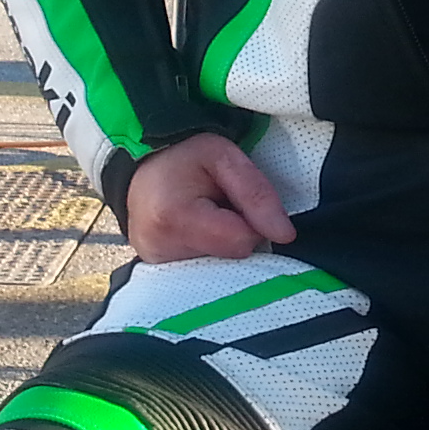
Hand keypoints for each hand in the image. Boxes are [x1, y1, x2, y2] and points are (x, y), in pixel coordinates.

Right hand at [123, 133, 295, 262]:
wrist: (141, 166)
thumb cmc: (185, 157)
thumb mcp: (224, 157)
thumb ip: (257, 193)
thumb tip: (286, 235)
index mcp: (175, 218)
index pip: (243, 241)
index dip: (251, 221)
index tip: (235, 201)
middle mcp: (159, 250)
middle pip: (232, 259)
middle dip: (236, 234)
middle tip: (217, 207)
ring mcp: (155, 265)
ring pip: (221, 268)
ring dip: (222, 244)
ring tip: (204, 217)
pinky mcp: (156, 273)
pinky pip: (203, 272)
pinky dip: (208, 254)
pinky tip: (196, 233)